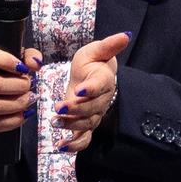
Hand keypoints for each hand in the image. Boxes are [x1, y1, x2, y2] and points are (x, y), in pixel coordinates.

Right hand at [0, 43, 40, 139]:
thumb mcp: (13, 61)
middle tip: (30, 86)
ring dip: (17, 104)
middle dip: (18, 86)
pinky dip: (12, 121)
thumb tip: (34, 64)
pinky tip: (22, 115)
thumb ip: (28, 56)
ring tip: (29, 100)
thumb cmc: (1, 76)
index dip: (5, 60)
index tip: (23, 68)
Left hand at [53, 31, 130, 153]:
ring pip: (86, 124)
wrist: (91, 76)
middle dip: (76, 110)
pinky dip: (74, 145)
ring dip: (71, 125)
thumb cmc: (92, 62)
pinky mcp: (86, 125)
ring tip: (55, 122)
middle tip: (60, 108)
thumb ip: (108, 45)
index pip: (99, 86)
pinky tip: (61, 146)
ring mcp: (94, 115)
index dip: (90, 89)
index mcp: (104, 80)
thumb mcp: (95, 50)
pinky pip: (84, 139)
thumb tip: (125, 35)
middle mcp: (101, 100)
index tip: (79, 90)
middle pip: (92, 108)